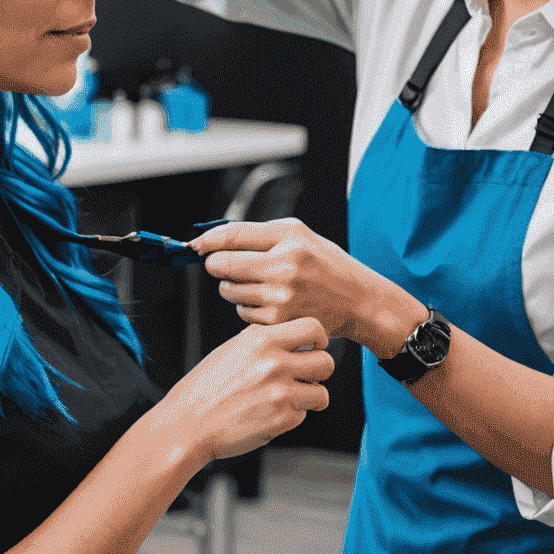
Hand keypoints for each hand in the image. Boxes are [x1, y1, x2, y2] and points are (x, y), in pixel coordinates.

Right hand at [148, 317, 333, 464]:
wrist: (188, 423)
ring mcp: (280, 393)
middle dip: (318, 372)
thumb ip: (263, 337)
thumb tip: (287, 327)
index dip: (320, 339)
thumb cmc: (207, 386)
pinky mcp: (281, 420)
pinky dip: (291, 416)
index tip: (315, 347)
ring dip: (310, 397)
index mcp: (262, 340)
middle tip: (304, 378)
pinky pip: (303, 415)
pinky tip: (270, 414)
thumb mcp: (233, 348)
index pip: (314, 328)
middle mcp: (274, 363)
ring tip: (291, 398)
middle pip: (326, 362)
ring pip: (321, 393)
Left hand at [191, 219, 421, 356]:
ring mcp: (280, 298)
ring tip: (259, 283)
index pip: (231, 236)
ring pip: (229, 290)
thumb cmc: (324, 263)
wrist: (356, 300)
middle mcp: (284, 268)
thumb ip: (256, 232)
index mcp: (289, 240)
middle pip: (222, 266)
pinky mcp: (278, 321)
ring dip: (234, 286)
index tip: (197, 244)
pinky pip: (243, 312)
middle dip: (218, 265)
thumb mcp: (298, 234)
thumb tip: (212, 237)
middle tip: (227, 265)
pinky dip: (249, 306)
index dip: (207, 241)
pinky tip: (269, 301)